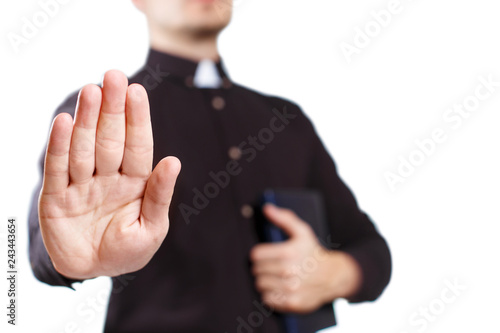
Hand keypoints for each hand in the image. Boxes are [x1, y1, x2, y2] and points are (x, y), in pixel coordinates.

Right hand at [38, 70, 180, 279]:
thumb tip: (174, 161)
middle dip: (112, 109)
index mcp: (135, 181)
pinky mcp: (56, 198)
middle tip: (113, 76)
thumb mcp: (152, 228)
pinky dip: (60, 147)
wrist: (95, 272)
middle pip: (110, 138)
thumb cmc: (128, 250)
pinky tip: (64, 122)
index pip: (137, 145)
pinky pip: (58, 169)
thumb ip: (159, 195)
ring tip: (91, 91)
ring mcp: (81, 184)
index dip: (137, 119)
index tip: (137, 91)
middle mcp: (108, 176)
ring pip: (84, 147)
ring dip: (87, 120)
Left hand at [250, 204, 361, 313]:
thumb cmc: (313, 252)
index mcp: (288, 252)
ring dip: (264, 281)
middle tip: (271, 266)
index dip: (259, 254)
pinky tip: (279, 288)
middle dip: (262, 267)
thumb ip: (284, 218)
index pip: (256, 255)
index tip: (265, 255)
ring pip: (260, 285)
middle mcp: (288, 271)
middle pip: (256, 270)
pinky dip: (270, 295)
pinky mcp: (292, 303)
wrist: (333, 276)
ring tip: (274, 277)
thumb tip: (266, 208)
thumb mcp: (302, 232)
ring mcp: (290, 289)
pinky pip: (267, 299)